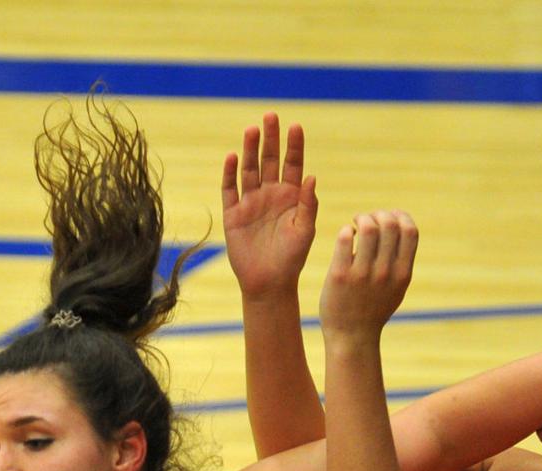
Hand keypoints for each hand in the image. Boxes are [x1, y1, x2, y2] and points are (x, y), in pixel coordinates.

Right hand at [221, 112, 317, 298]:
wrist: (268, 283)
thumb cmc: (291, 258)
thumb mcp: (305, 231)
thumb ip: (308, 204)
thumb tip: (312, 176)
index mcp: (292, 196)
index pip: (293, 164)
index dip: (294, 146)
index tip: (296, 127)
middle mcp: (271, 194)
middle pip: (269, 160)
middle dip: (270, 139)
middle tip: (271, 116)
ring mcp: (251, 202)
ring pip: (249, 170)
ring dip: (250, 150)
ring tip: (252, 130)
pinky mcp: (233, 214)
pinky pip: (230, 189)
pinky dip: (230, 173)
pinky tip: (232, 156)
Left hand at [319, 211, 418, 337]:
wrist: (352, 336)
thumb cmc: (373, 309)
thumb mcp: (396, 288)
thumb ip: (401, 261)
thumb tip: (400, 226)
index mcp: (402, 273)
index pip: (410, 231)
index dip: (400, 216)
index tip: (389, 218)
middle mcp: (385, 272)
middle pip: (389, 224)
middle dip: (379, 214)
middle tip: (368, 220)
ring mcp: (362, 274)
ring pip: (367, 228)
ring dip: (362, 218)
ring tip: (356, 224)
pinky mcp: (339, 275)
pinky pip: (345, 239)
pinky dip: (347, 230)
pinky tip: (346, 235)